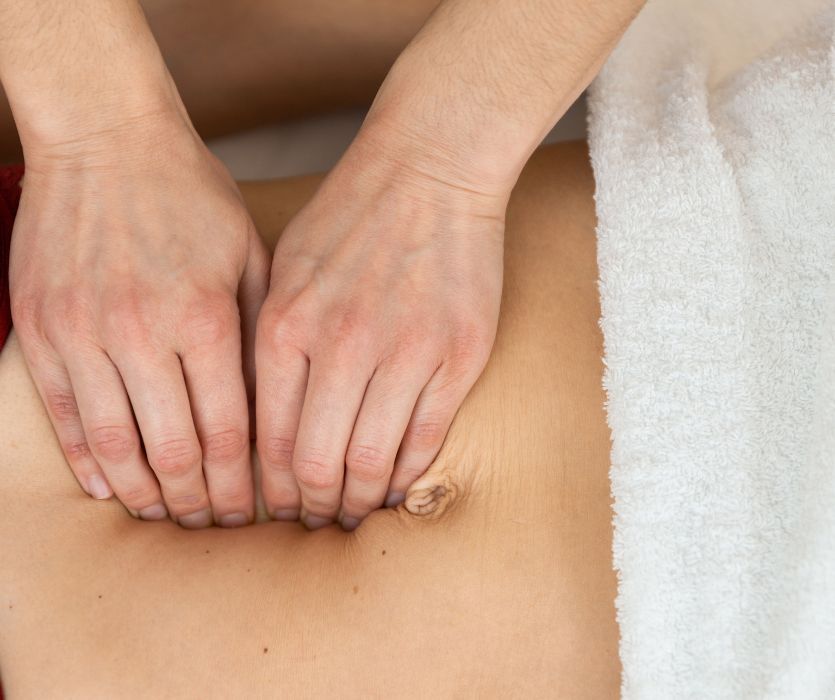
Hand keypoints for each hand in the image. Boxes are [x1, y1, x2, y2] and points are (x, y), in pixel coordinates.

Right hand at [10, 119, 269, 527]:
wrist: (106, 137)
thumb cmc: (192, 195)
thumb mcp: (250, 254)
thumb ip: (259, 333)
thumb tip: (274, 410)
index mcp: (202, 317)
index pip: (228, 431)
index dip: (241, 483)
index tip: (252, 511)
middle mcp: (140, 334)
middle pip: (173, 450)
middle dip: (198, 500)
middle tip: (214, 526)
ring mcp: (83, 333)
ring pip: (115, 445)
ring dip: (144, 492)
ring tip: (166, 516)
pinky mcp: (42, 327)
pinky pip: (65, 414)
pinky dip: (88, 460)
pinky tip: (110, 486)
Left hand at [256, 134, 504, 529]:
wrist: (430, 169)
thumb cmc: (351, 215)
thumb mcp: (284, 267)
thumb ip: (268, 341)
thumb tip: (260, 420)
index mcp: (286, 326)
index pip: (267, 439)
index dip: (271, 487)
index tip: (278, 504)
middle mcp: (342, 347)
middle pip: (317, 463)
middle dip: (311, 506)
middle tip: (314, 521)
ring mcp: (405, 353)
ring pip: (373, 463)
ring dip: (359, 502)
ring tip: (354, 514)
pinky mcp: (458, 356)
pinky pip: (427, 439)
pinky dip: (408, 475)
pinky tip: (398, 487)